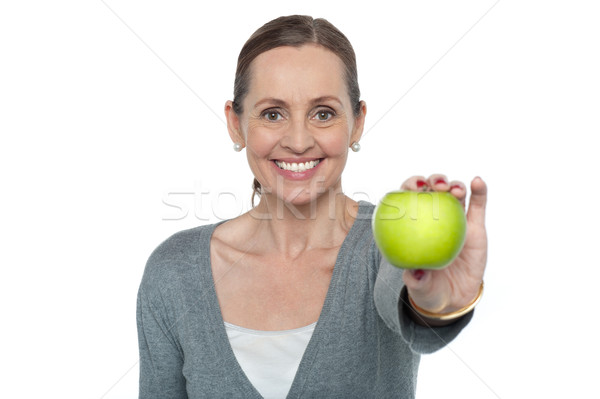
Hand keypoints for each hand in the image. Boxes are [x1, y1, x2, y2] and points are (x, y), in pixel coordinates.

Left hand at [400, 174, 487, 313]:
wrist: (455, 297)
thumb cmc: (429, 288)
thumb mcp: (420, 287)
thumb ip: (417, 280)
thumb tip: (415, 273)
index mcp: (413, 226)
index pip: (407, 200)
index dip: (407, 188)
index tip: (411, 189)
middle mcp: (433, 218)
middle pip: (431, 191)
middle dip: (430, 181)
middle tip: (432, 187)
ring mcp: (455, 220)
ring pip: (453, 194)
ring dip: (452, 185)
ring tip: (454, 189)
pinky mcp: (475, 225)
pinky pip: (477, 205)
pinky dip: (479, 191)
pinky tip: (478, 181)